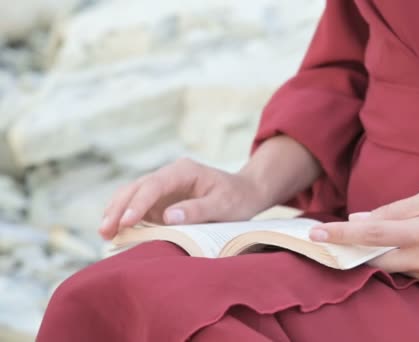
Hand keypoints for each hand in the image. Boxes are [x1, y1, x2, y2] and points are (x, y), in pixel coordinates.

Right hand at [99, 158, 268, 239]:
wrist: (245, 193)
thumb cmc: (237, 198)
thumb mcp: (224, 205)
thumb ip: (198, 210)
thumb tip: (168, 217)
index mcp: (184, 171)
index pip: (154, 184)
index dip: (138, 203)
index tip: (127, 221)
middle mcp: (169, 175)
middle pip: (136, 188)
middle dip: (119, 208)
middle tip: (105, 230)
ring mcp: (163, 188)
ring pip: (131, 195)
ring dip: (116, 212)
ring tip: (104, 233)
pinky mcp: (161, 201)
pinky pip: (138, 208)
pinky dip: (125, 218)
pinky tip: (114, 232)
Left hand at [310, 191, 418, 291]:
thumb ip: (391, 211)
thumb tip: (358, 221)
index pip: (372, 235)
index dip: (341, 235)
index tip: (315, 234)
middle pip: (376, 260)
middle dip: (356, 252)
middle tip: (343, 241)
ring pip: (394, 269)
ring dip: (388, 255)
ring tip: (411, 238)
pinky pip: (412, 277)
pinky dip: (410, 264)